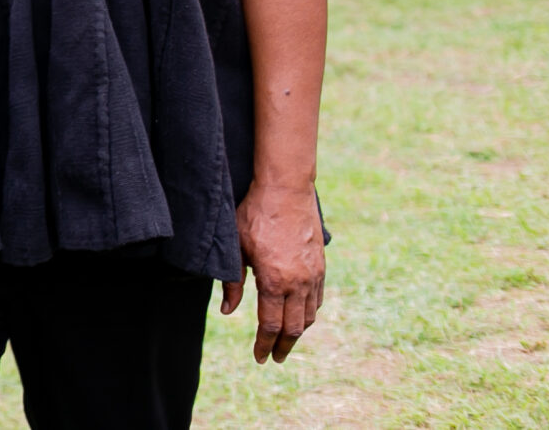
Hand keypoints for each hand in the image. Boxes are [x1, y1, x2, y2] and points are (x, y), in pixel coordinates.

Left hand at [223, 182, 323, 362]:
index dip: (264, 344)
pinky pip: (318, 299)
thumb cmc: (254, 215)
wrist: (286, 190)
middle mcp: (298, 283)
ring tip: (286, 340)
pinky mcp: (321, 266)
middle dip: (283, 346)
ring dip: (298, 332)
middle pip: (294, 328)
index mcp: (274, 281)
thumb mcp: (235, 247)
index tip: (260, 358)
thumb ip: (232, 282)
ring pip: (309, 316)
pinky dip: (310, 313)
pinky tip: (301, 315)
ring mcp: (313, 275)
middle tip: (274, 358)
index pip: (270, 325)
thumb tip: (228, 311)